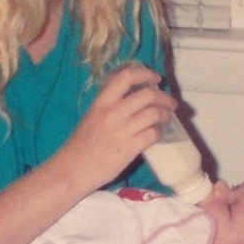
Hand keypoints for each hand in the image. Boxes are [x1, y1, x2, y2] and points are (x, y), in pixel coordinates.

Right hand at [52, 64, 177, 190]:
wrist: (73, 169)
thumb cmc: (81, 144)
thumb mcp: (92, 116)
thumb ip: (110, 106)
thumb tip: (134, 98)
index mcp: (102, 102)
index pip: (126, 77)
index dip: (145, 74)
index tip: (155, 79)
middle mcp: (113, 112)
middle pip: (148, 95)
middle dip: (164, 97)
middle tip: (170, 102)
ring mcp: (122, 130)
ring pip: (154, 114)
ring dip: (165, 115)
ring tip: (166, 118)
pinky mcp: (130, 148)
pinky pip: (153, 134)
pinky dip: (158, 133)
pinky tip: (156, 134)